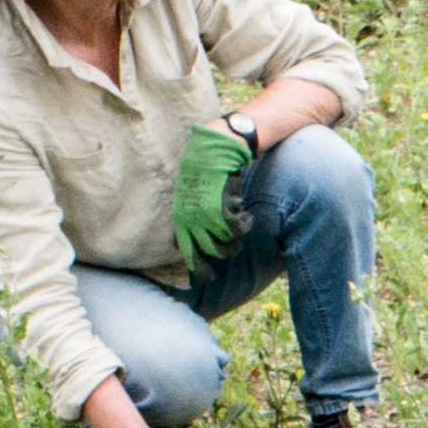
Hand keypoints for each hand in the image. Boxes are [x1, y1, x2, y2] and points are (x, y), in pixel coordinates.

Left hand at [172, 120, 255, 266]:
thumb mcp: (189, 195)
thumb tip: (192, 239)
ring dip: (236, 239)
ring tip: (239, 227)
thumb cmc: (201, 170)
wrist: (212, 150)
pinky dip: (245, 224)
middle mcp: (191, 220)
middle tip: (230, 255)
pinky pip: (237, 230)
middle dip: (222, 256)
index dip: (198, 267)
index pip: (186, 252)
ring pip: (227, 245)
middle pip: (209, 253)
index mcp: (180, 218)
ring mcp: (206, 216)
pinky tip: (246, 215)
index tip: (209, 277)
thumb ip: (191, 216)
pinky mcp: (222, 210)